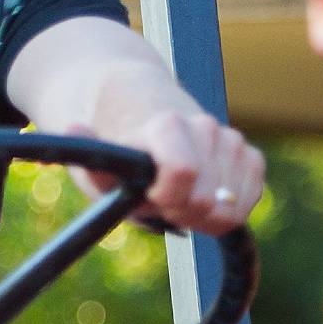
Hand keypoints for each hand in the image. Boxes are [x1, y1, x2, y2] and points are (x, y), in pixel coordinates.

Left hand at [77, 108, 264, 233]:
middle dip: (182, 212)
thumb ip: (94, 160)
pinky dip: (225, 210)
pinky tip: (201, 199)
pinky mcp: (250, 157)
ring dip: (202, 213)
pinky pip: (249, 201)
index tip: (149, 196)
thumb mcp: (100, 160)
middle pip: (207, 200)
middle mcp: (206, 127)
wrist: (142, 110)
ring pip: (231, 206)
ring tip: (178, 197)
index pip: (183, 173)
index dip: (166, 199)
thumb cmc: (119, 145)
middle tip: (160, 201)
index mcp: (168, 126)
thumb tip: (72, 126)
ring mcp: (232, 141)